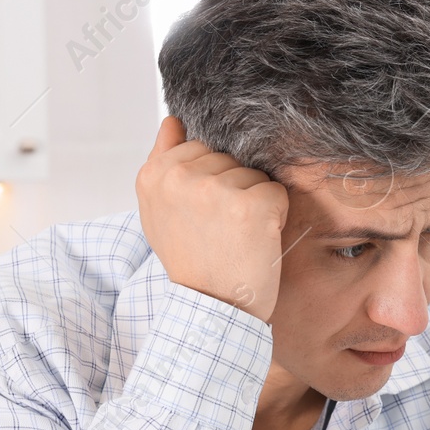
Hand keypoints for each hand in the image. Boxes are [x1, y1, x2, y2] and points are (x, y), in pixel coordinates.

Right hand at [135, 116, 288, 322]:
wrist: (212, 309)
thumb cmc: (192, 262)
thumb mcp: (160, 212)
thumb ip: (164, 162)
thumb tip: (173, 121)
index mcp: (153, 175)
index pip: (201, 148)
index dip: (211, 182)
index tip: (202, 216)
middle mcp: (179, 177)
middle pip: (229, 159)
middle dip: (234, 189)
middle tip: (221, 230)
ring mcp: (214, 189)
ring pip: (254, 175)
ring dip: (255, 204)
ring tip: (237, 237)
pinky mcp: (250, 205)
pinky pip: (277, 192)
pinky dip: (276, 217)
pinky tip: (256, 241)